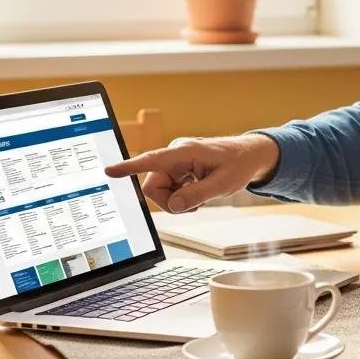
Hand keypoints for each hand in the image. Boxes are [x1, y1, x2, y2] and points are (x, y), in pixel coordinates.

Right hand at [104, 134, 279, 212]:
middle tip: (194, 206)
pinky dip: (181, 197)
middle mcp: (175, 154)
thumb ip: (197, 195)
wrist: (250, 156)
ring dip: (177, 200)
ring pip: (160, 190)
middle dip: (169, 201)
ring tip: (200, 198)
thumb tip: (173, 206)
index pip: (151, 160)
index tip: (109, 171)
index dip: (129, 167)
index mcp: (184, 152)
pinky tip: (197, 194)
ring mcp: (176, 161)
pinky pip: (168, 189)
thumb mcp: (223, 184)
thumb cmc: (239, 164)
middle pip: (153, 186)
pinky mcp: (178, 168)